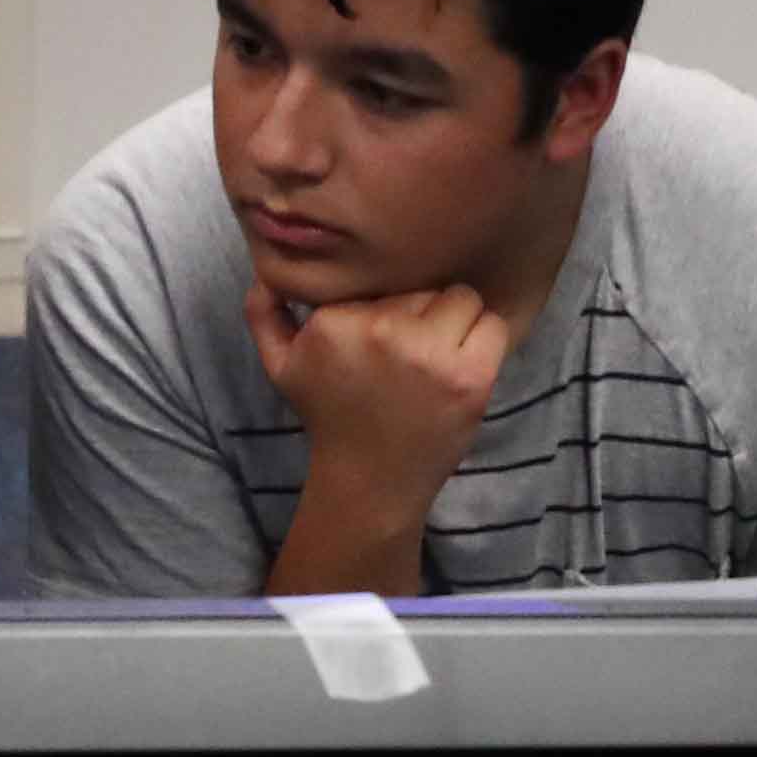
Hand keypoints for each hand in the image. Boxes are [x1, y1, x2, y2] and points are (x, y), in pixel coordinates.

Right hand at [251, 281, 506, 501]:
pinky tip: (464, 365)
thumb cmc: (329, 418)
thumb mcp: (281, 367)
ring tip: (439, 355)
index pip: (382, 276)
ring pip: (462, 296)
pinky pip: (493, 324)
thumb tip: (268, 274)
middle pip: (424, 285)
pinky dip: (485, 339)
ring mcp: (428, 354)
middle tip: (411, 351)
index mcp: (335, 321)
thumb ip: (264, 315)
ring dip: (457, 321)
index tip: (379, 339)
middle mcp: (381, 331)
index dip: (388, 304)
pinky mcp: (468, 377)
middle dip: (422, 311)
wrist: (367, 482)